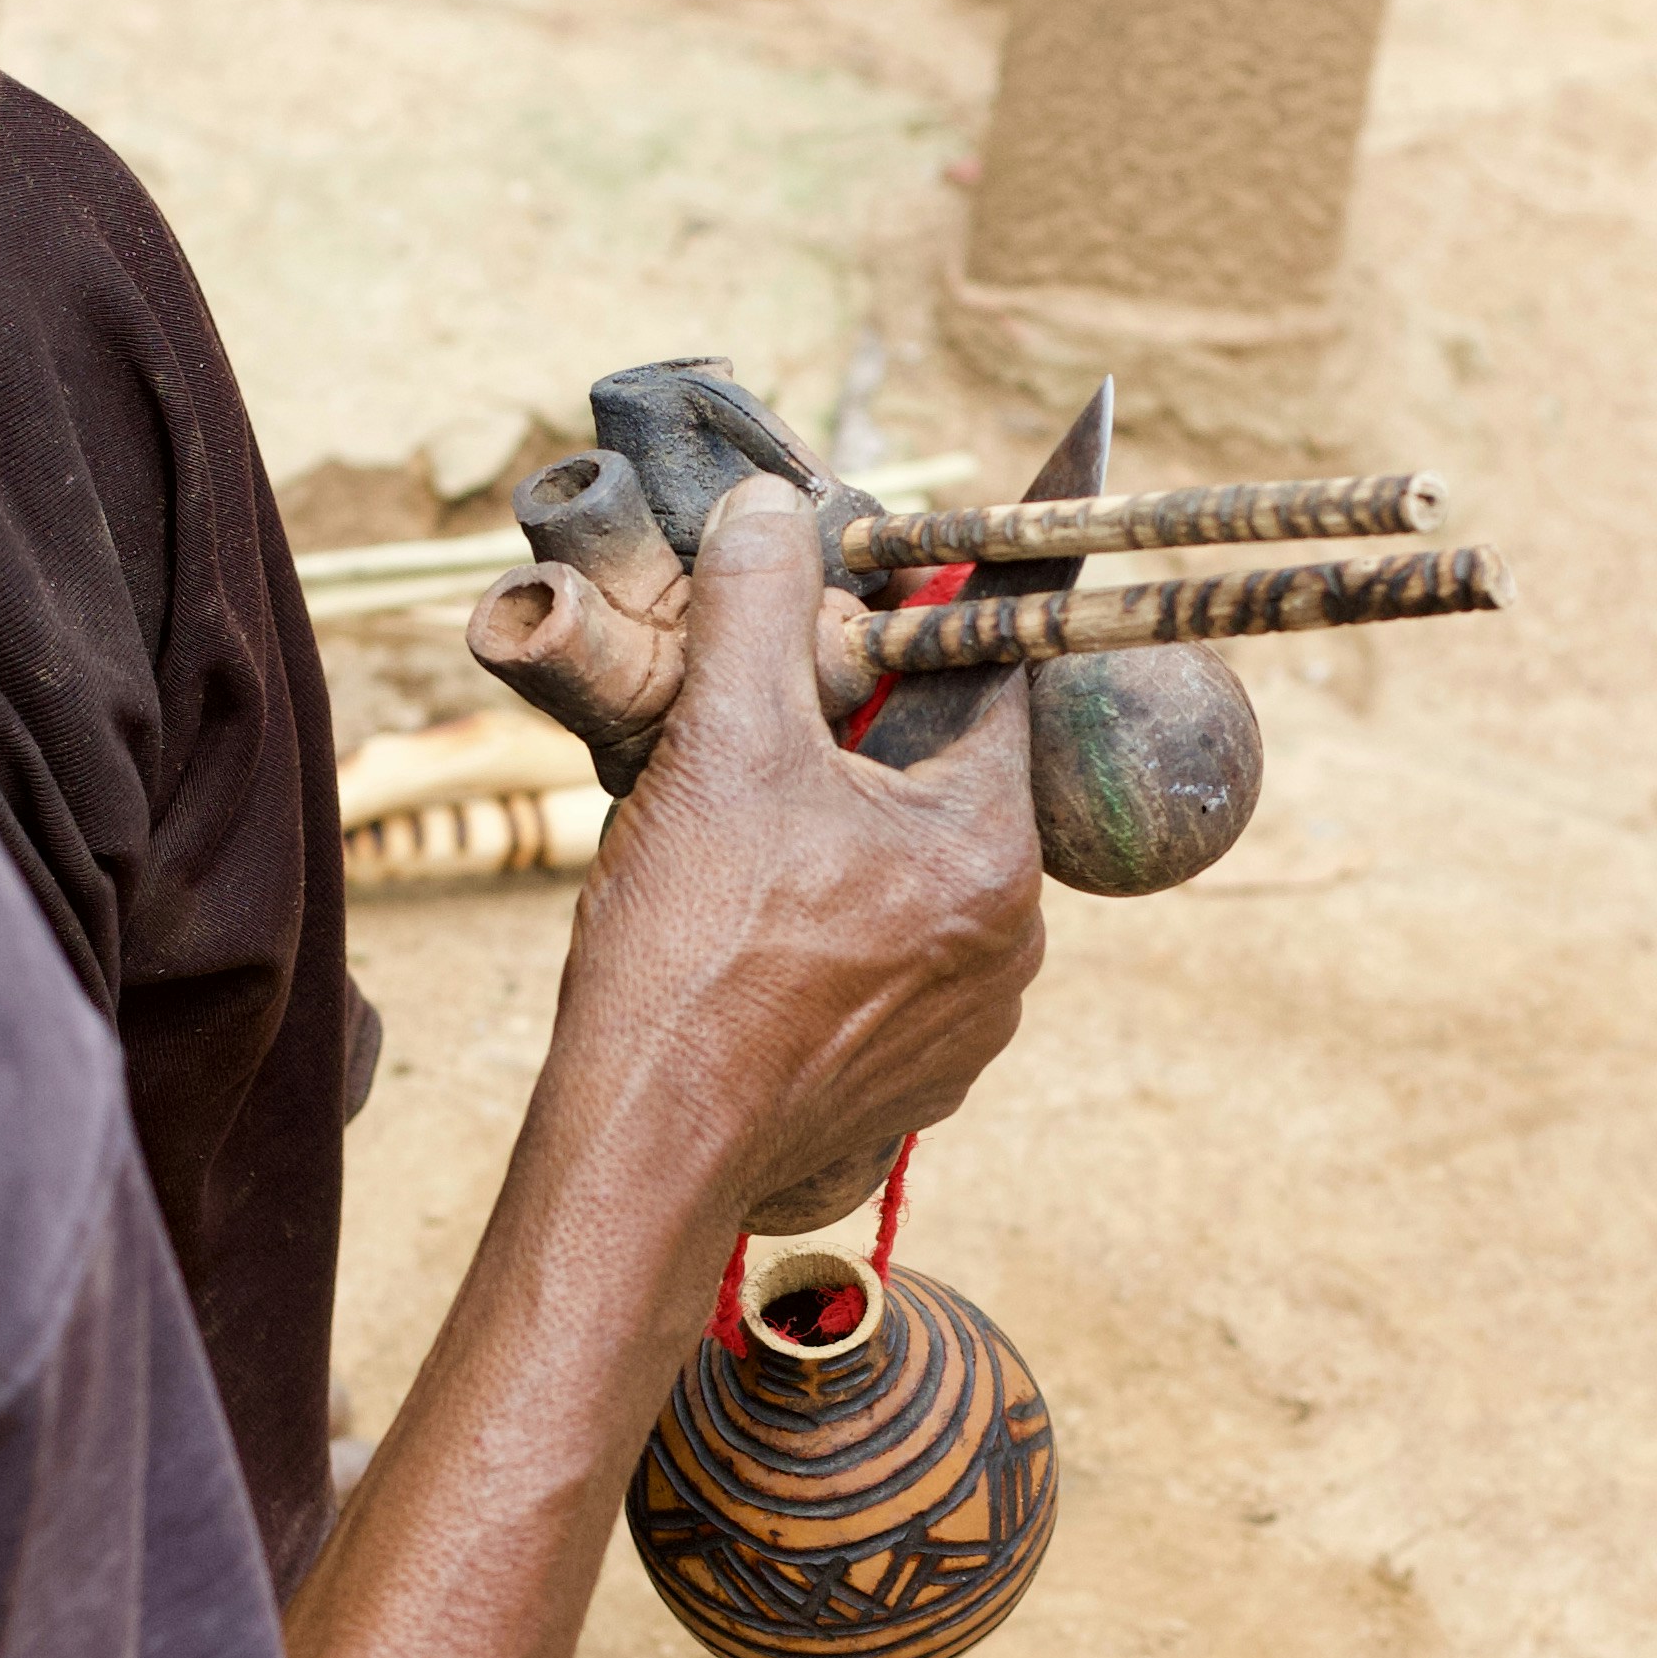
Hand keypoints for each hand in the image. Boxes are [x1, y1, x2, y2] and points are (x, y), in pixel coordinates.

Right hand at [551, 474, 1044, 1232]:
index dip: (927, 617)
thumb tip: (773, 508)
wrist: (647, 1150)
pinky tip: (747, 933)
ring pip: (906, 877)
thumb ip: (755, 606)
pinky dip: (826, 931)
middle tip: (760, 724)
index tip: (894, 570)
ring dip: (836, 839)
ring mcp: (965, 1028)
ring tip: (736, 845)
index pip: (986, 687)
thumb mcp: (718, 744)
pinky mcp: (911, 1085)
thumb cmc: (689, 958)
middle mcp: (1009, 946)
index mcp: (992, 854)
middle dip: (856, 743)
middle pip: (940, 786)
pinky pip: (883, 966)